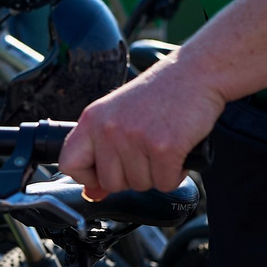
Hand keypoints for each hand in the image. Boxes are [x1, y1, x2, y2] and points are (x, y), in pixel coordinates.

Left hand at [61, 55, 226, 197]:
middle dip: (132, 176)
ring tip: (163, 145)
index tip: (106, 171)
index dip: (88, 176)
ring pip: (140, 185)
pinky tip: (178, 151)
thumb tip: (92, 193)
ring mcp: (135, 138)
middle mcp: (109, 128)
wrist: (196, 73)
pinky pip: (166, 184)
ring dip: (157, 173)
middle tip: (147, 151)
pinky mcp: (164, 147)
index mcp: (92, 119)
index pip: (69, 164)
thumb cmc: (161, 93)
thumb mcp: (120, 116)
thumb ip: (102, 153)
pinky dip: (176, 174)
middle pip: (110, 183)